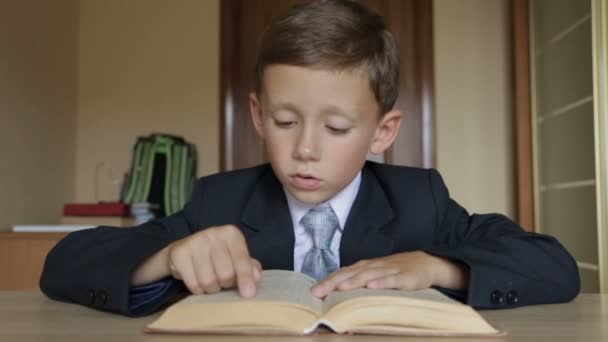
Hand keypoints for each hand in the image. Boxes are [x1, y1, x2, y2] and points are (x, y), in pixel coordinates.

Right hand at [167, 225, 260, 297]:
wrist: (185, 249)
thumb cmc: (217, 256)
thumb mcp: (236, 257)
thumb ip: (249, 267)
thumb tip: (256, 277)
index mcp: (231, 233)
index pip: (241, 259)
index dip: (245, 278)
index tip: (248, 294)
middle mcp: (213, 233)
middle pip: (225, 274)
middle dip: (226, 284)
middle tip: (223, 281)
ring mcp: (194, 241)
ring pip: (208, 281)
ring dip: (211, 289)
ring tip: (210, 280)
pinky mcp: (179, 253)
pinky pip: (193, 284)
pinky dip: (197, 289)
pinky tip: (197, 280)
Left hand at [310, 251, 467, 297]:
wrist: (425, 263)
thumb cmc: (395, 271)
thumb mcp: (374, 274)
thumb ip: (357, 282)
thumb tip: (335, 294)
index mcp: (364, 267)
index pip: (343, 273)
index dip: (328, 282)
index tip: (313, 292)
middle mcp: (374, 267)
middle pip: (351, 274)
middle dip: (334, 282)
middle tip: (318, 292)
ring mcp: (389, 271)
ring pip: (369, 275)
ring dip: (354, 281)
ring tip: (340, 288)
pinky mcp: (405, 278)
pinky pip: (393, 280)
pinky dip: (382, 282)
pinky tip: (373, 286)